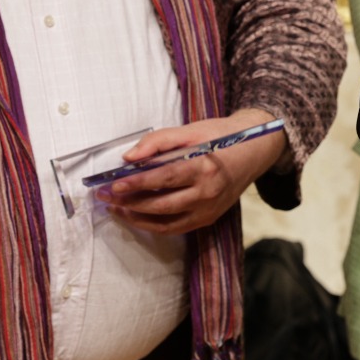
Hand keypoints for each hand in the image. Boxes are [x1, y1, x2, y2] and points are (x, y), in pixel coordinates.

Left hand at [102, 108, 286, 234]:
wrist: (254, 150)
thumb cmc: (220, 137)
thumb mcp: (191, 130)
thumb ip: (158, 141)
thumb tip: (128, 158)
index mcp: (205, 167)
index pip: (163, 179)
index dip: (136, 183)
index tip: (112, 185)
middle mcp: (208, 192)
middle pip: (161, 204)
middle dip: (129, 203)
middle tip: (104, 197)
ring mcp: (209, 209)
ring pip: (165, 222)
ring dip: (136, 218)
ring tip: (116, 208)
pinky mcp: (209, 218)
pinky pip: (175, 228)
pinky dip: (152, 225)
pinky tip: (136, 216)